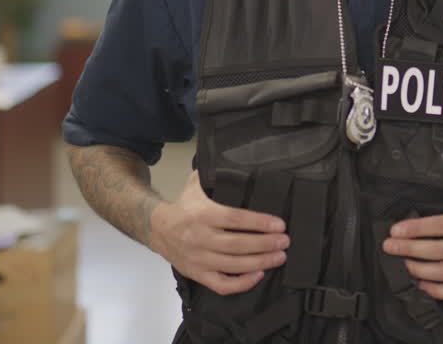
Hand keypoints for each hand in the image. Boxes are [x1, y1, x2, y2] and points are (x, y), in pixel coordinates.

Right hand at [150, 170, 289, 294]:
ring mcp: (199, 259)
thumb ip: (213, 174)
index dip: (260, 223)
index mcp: (203, 214)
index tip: (279, 224)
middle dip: (265, 244)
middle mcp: (201, 238)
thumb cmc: (185, 207)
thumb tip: (233, 157)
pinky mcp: (198, 275)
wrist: (157, 229)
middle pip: (238, 244)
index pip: (236, 219)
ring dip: (260, 262)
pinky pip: (222, 285)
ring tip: (279, 257)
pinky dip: (242, 284)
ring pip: (234, 265)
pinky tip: (259, 275)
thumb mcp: (195, 186)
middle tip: (285, 242)